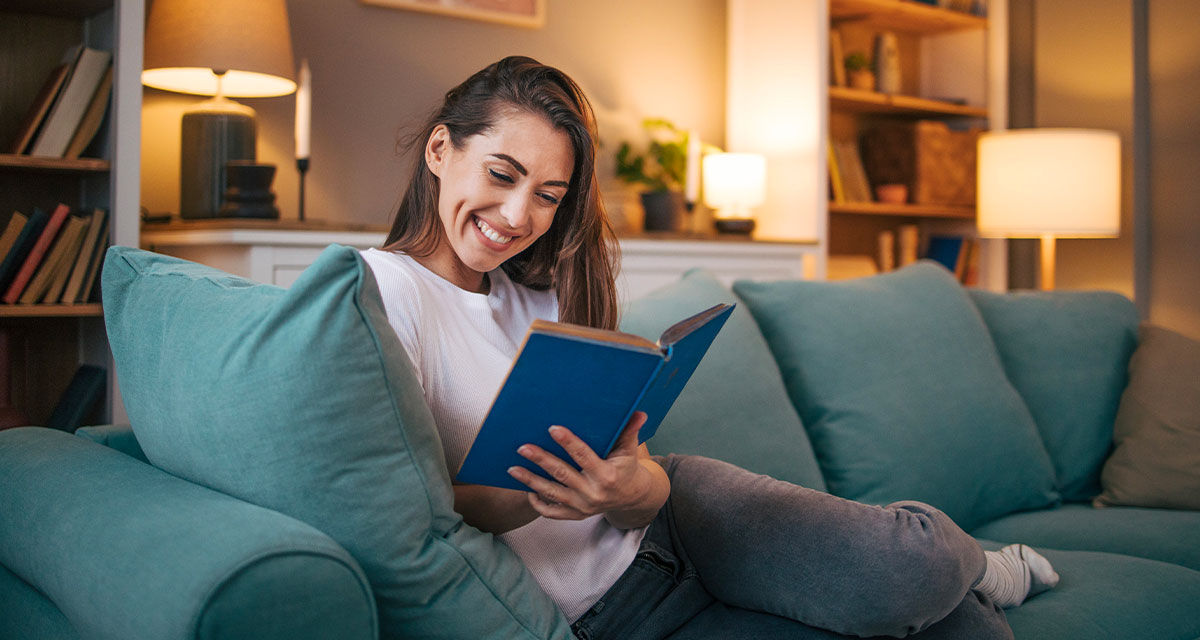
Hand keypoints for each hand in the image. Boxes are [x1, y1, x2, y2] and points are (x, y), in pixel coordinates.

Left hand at [507, 411, 657, 521]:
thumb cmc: (626, 468)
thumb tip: (639, 412)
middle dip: (541, 460)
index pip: (584, 456)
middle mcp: (593, 493)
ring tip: (513, 468)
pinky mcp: (575, 515)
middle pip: (562, 474)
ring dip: (530, 480)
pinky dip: (538, 503)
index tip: (552, 429)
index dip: (568, 442)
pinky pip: (552, 512)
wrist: (631, 498)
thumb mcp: (630, 451)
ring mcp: (582, 506)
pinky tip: (527, 490)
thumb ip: (630, 431)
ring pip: (552, 493)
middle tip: (522, 447)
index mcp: (606, 475)